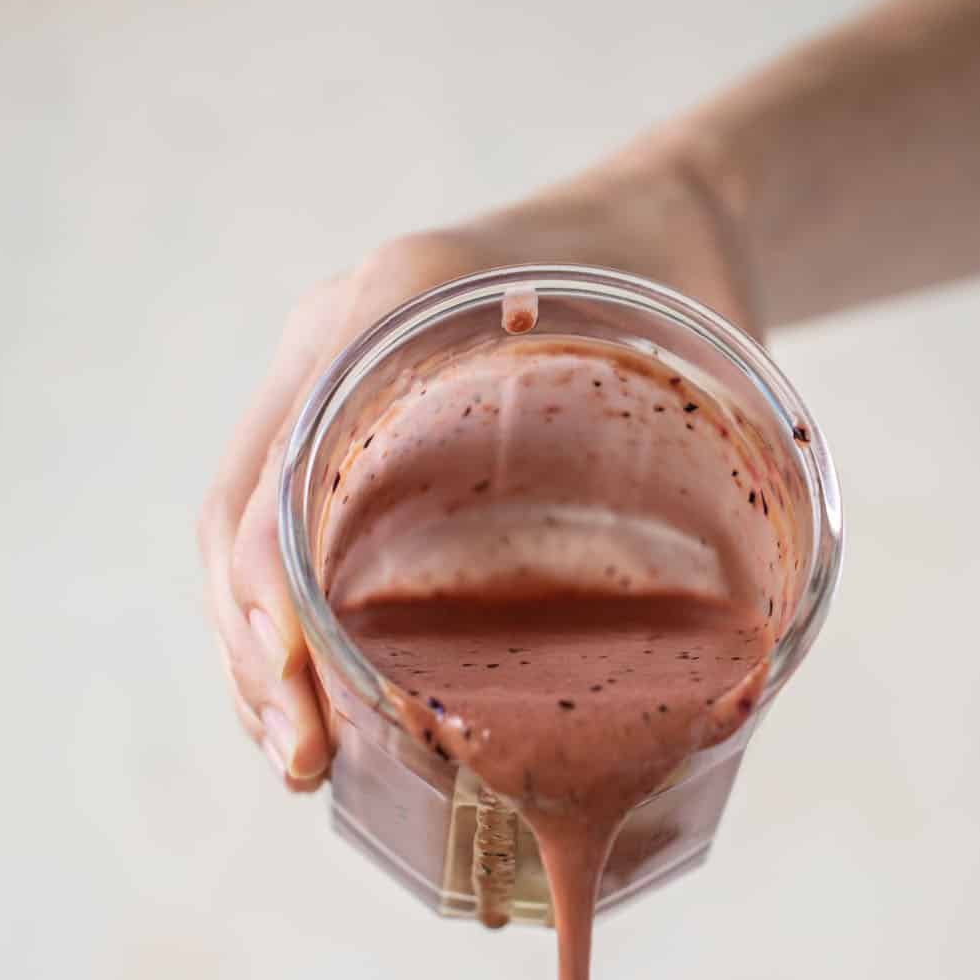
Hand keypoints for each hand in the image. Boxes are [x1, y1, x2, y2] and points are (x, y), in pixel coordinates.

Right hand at [198, 153, 756, 790]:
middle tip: (303, 763)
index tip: (304, 695)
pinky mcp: (346, 428)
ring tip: (302, 760)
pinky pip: (282, 529)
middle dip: (255, 657)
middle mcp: (338, 341)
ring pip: (245, 536)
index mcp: (395, 303)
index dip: (275, 596)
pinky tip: (317, 701)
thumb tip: (740, 687)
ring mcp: (329, 382)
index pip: (285, 465)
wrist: (659, 216)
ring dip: (256, 658)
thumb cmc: (682, 284)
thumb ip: (708, 477)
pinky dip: (285, 625)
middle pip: (239, 518)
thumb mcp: (700, 362)